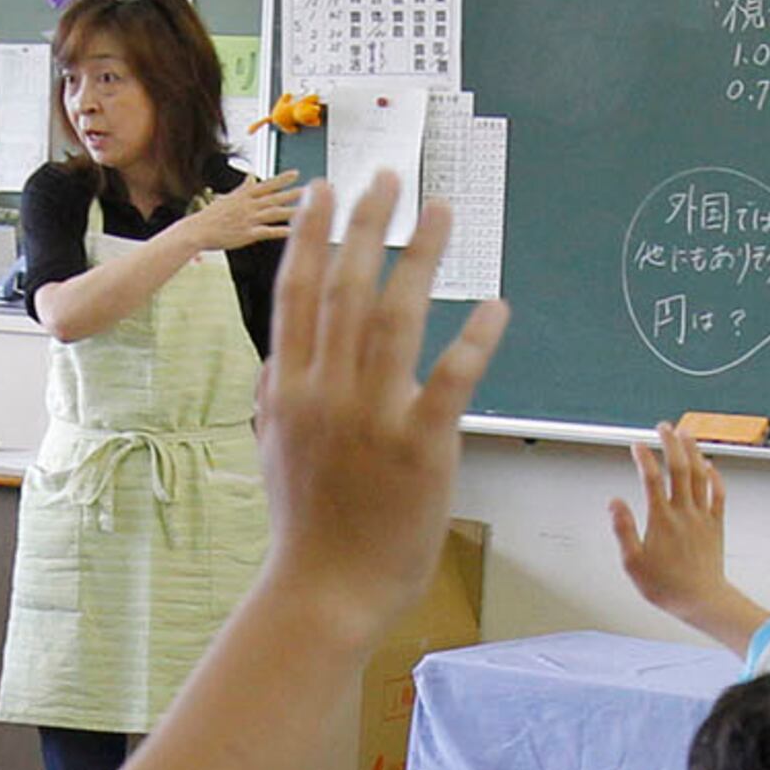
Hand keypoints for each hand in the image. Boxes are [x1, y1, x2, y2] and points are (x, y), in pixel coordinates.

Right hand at [180, 170, 303, 251]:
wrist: (197, 230)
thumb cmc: (210, 217)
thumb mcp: (227, 197)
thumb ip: (242, 188)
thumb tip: (250, 176)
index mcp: (244, 196)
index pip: (266, 185)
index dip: (282, 179)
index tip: (296, 173)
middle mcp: (248, 205)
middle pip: (275, 197)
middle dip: (293, 193)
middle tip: (310, 189)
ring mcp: (249, 219)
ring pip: (274, 212)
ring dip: (292, 209)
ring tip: (308, 208)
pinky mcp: (247, 234)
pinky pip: (268, 231)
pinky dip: (281, 230)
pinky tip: (294, 230)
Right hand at [257, 172, 508, 645]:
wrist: (324, 593)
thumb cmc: (306, 529)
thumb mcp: (275, 452)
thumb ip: (279, 401)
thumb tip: (277, 364)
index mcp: (289, 389)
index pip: (300, 294)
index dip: (315, 237)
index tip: (330, 191)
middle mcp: (326, 392)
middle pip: (346, 289)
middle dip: (368, 225)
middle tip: (390, 176)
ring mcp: (372, 418)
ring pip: (395, 318)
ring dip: (420, 258)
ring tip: (440, 211)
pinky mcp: (420, 448)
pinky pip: (451, 381)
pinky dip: (474, 340)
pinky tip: (494, 305)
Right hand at [609, 421, 765, 643]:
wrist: (702, 600)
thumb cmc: (666, 586)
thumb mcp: (633, 562)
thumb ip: (623, 529)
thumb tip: (614, 502)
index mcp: (662, 520)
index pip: (651, 479)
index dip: (643, 458)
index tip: (636, 445)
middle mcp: (684, 513)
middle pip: (679, 468)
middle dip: (670, 443)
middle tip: (663, 427)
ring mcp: (702, 516)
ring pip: (699, 475)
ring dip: (692, 451)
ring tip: (685, 434)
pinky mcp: (716, 524)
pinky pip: (717, 493)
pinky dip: (714, 476)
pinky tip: (709, 465)